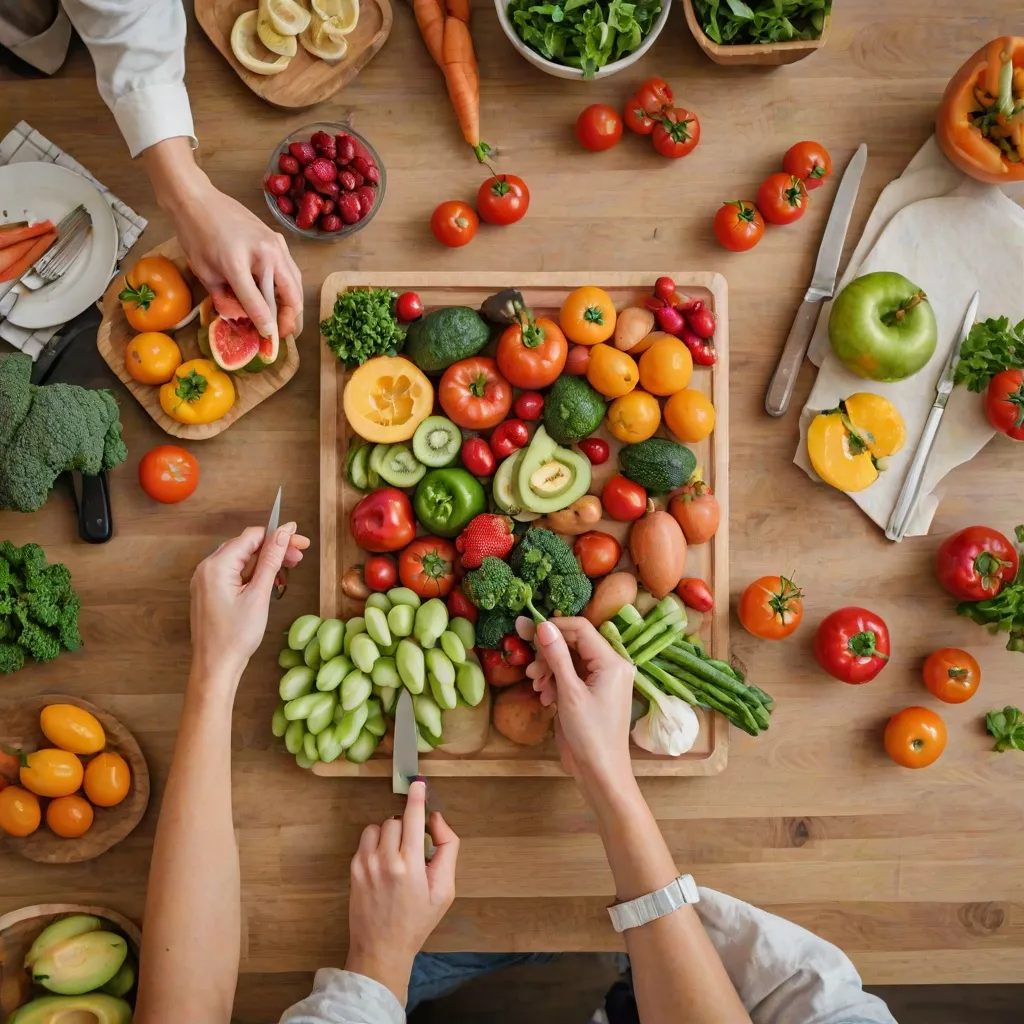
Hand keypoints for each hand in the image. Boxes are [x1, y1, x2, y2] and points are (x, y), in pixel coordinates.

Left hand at [143, 138, 302, 338]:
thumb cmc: (196, 235)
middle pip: (290, 295)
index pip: (259, 304)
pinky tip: (279, 297)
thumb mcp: (205, 273)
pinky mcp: (277, 240)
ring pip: (295, 283)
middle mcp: (266, 253)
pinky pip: (290, 270)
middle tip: (281, 334)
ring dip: (292, 304)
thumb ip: (226, 299)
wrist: (197, 199)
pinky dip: (288, 287)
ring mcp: (276, 244)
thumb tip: (243, 321)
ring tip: (283, 320)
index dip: (266, 329)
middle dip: (288, 319)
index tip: (269, 345)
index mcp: (240, 262)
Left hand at [189, 523, 308, 680]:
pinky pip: (233, 573)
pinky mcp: (209, 591)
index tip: (301, 542)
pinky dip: (252, 573)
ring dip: (264, 561)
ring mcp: (205, 580)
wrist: (215, 667)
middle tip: (299, 557)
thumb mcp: (259, 595)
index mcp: (216, 566)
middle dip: (273, 548)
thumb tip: (284, 533)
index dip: (278, 536)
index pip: (251, 537)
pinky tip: (270, 580)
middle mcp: (206, 568)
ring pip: (240, 559)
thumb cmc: (236, 635)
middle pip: (245, 546)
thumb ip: (271, 560)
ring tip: (288, 569)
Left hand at [346, 780, 458, 1005]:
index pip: (413, 818)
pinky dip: (377, 843)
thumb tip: (436, 820)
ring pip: (380, 826)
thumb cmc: (417, 921)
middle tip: (413, 848)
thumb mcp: (445, 890)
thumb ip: (446, 849)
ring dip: (390, 833)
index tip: (417, 783)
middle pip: (395, 819)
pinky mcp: (353, 869)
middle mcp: (385, 861)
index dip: (416, 797)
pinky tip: (384, 863)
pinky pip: (367, 839)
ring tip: (397, 856)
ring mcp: (366, 864)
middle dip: (406, 826)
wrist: (382, 948)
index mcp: (410, 866)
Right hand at [517, 616, 634, 806]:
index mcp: (612, 661)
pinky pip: (572, 676)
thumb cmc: (590, 734)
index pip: (581, 629)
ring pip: (571, 660)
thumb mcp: (569, 693)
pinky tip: (545, 696)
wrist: (601, 773)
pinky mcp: (593, 694)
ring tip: (536, 684)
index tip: (527, 633)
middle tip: (531, 668)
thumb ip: (556, 656)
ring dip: (550, 669)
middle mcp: (611, 666)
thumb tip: (543, 626)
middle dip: (550, 653)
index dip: (554, 628)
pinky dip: (556, 682)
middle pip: (575, 644)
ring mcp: (603, 681)